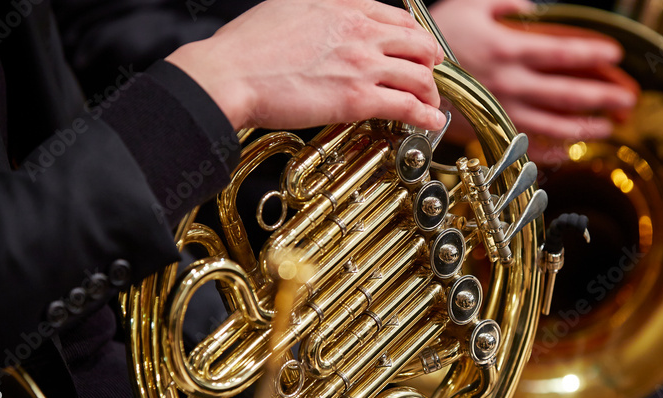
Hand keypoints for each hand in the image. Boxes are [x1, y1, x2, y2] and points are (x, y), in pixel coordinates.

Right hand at [167, 0, 446, 130]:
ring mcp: (362, 64)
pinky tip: (432, 120)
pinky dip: (427, 114)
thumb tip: (323, 22)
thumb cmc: (248, 48)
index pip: (398, 17)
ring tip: (431, 104)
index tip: (417, 50)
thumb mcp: (288, 8)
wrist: (230, 73)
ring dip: (431, 92)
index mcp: (344, 6)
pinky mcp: (358, 98)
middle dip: (431, 63)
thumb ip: (318, 14)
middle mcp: (360, 30)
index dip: (414, 36)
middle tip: (430, 76)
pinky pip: (408, 105)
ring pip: (420, 75)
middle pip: (419, 44)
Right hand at [431, 0, 637, 144]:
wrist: (404, 75)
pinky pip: (526, 144)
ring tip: (607, 128)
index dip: (592, 53)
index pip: (562, 52)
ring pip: (552, 123)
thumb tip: (534, 6)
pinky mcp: (490, 130)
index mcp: (508, 49)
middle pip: (566, 92)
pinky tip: (567, 151)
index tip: (615, 55)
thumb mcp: (470, 4)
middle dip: (601, 96)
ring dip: (584, 127)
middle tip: (628, 99)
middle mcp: (510, 84)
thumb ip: (506, 3)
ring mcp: (501, 111)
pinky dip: (549, 150)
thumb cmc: (436, 36)